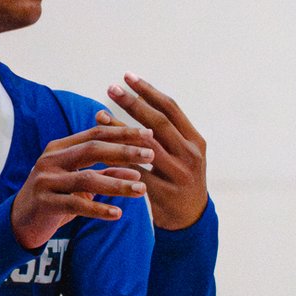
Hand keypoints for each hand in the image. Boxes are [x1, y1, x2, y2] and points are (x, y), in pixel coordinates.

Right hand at [10, 121, 153, 250]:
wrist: (21, 221)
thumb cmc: (55, 196)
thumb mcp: (79, 182)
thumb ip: (104, 173)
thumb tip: (136, 171)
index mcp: (60, 148)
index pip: (95, 134)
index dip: (122, 133)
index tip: (148, 135)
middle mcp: (51, 159)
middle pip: (92, 149)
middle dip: (124, 151)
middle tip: (150, 155)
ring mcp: (46, 180)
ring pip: (87, 178)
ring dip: (117, 184)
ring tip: (141, 189)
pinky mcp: (45, 202)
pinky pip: (76, 204)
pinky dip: (99, 208)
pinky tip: (118, 213)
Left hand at [105, 75, 207, 229]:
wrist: (190, 219)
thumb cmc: (180, 179)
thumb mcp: (182, 153)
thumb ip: (166, 132)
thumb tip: (136, 101)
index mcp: (195, 140)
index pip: (171, 108)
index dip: (148, 91)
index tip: (128, 76)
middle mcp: (190, 155)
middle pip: (158, 122)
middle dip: (133, 103)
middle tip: (111, 88)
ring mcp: (179, 175)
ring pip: (145, 146)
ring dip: (120, 129)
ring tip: (99, 113)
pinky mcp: (164, 194)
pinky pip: (137, 172)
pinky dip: (119, 159)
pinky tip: (102, 148)